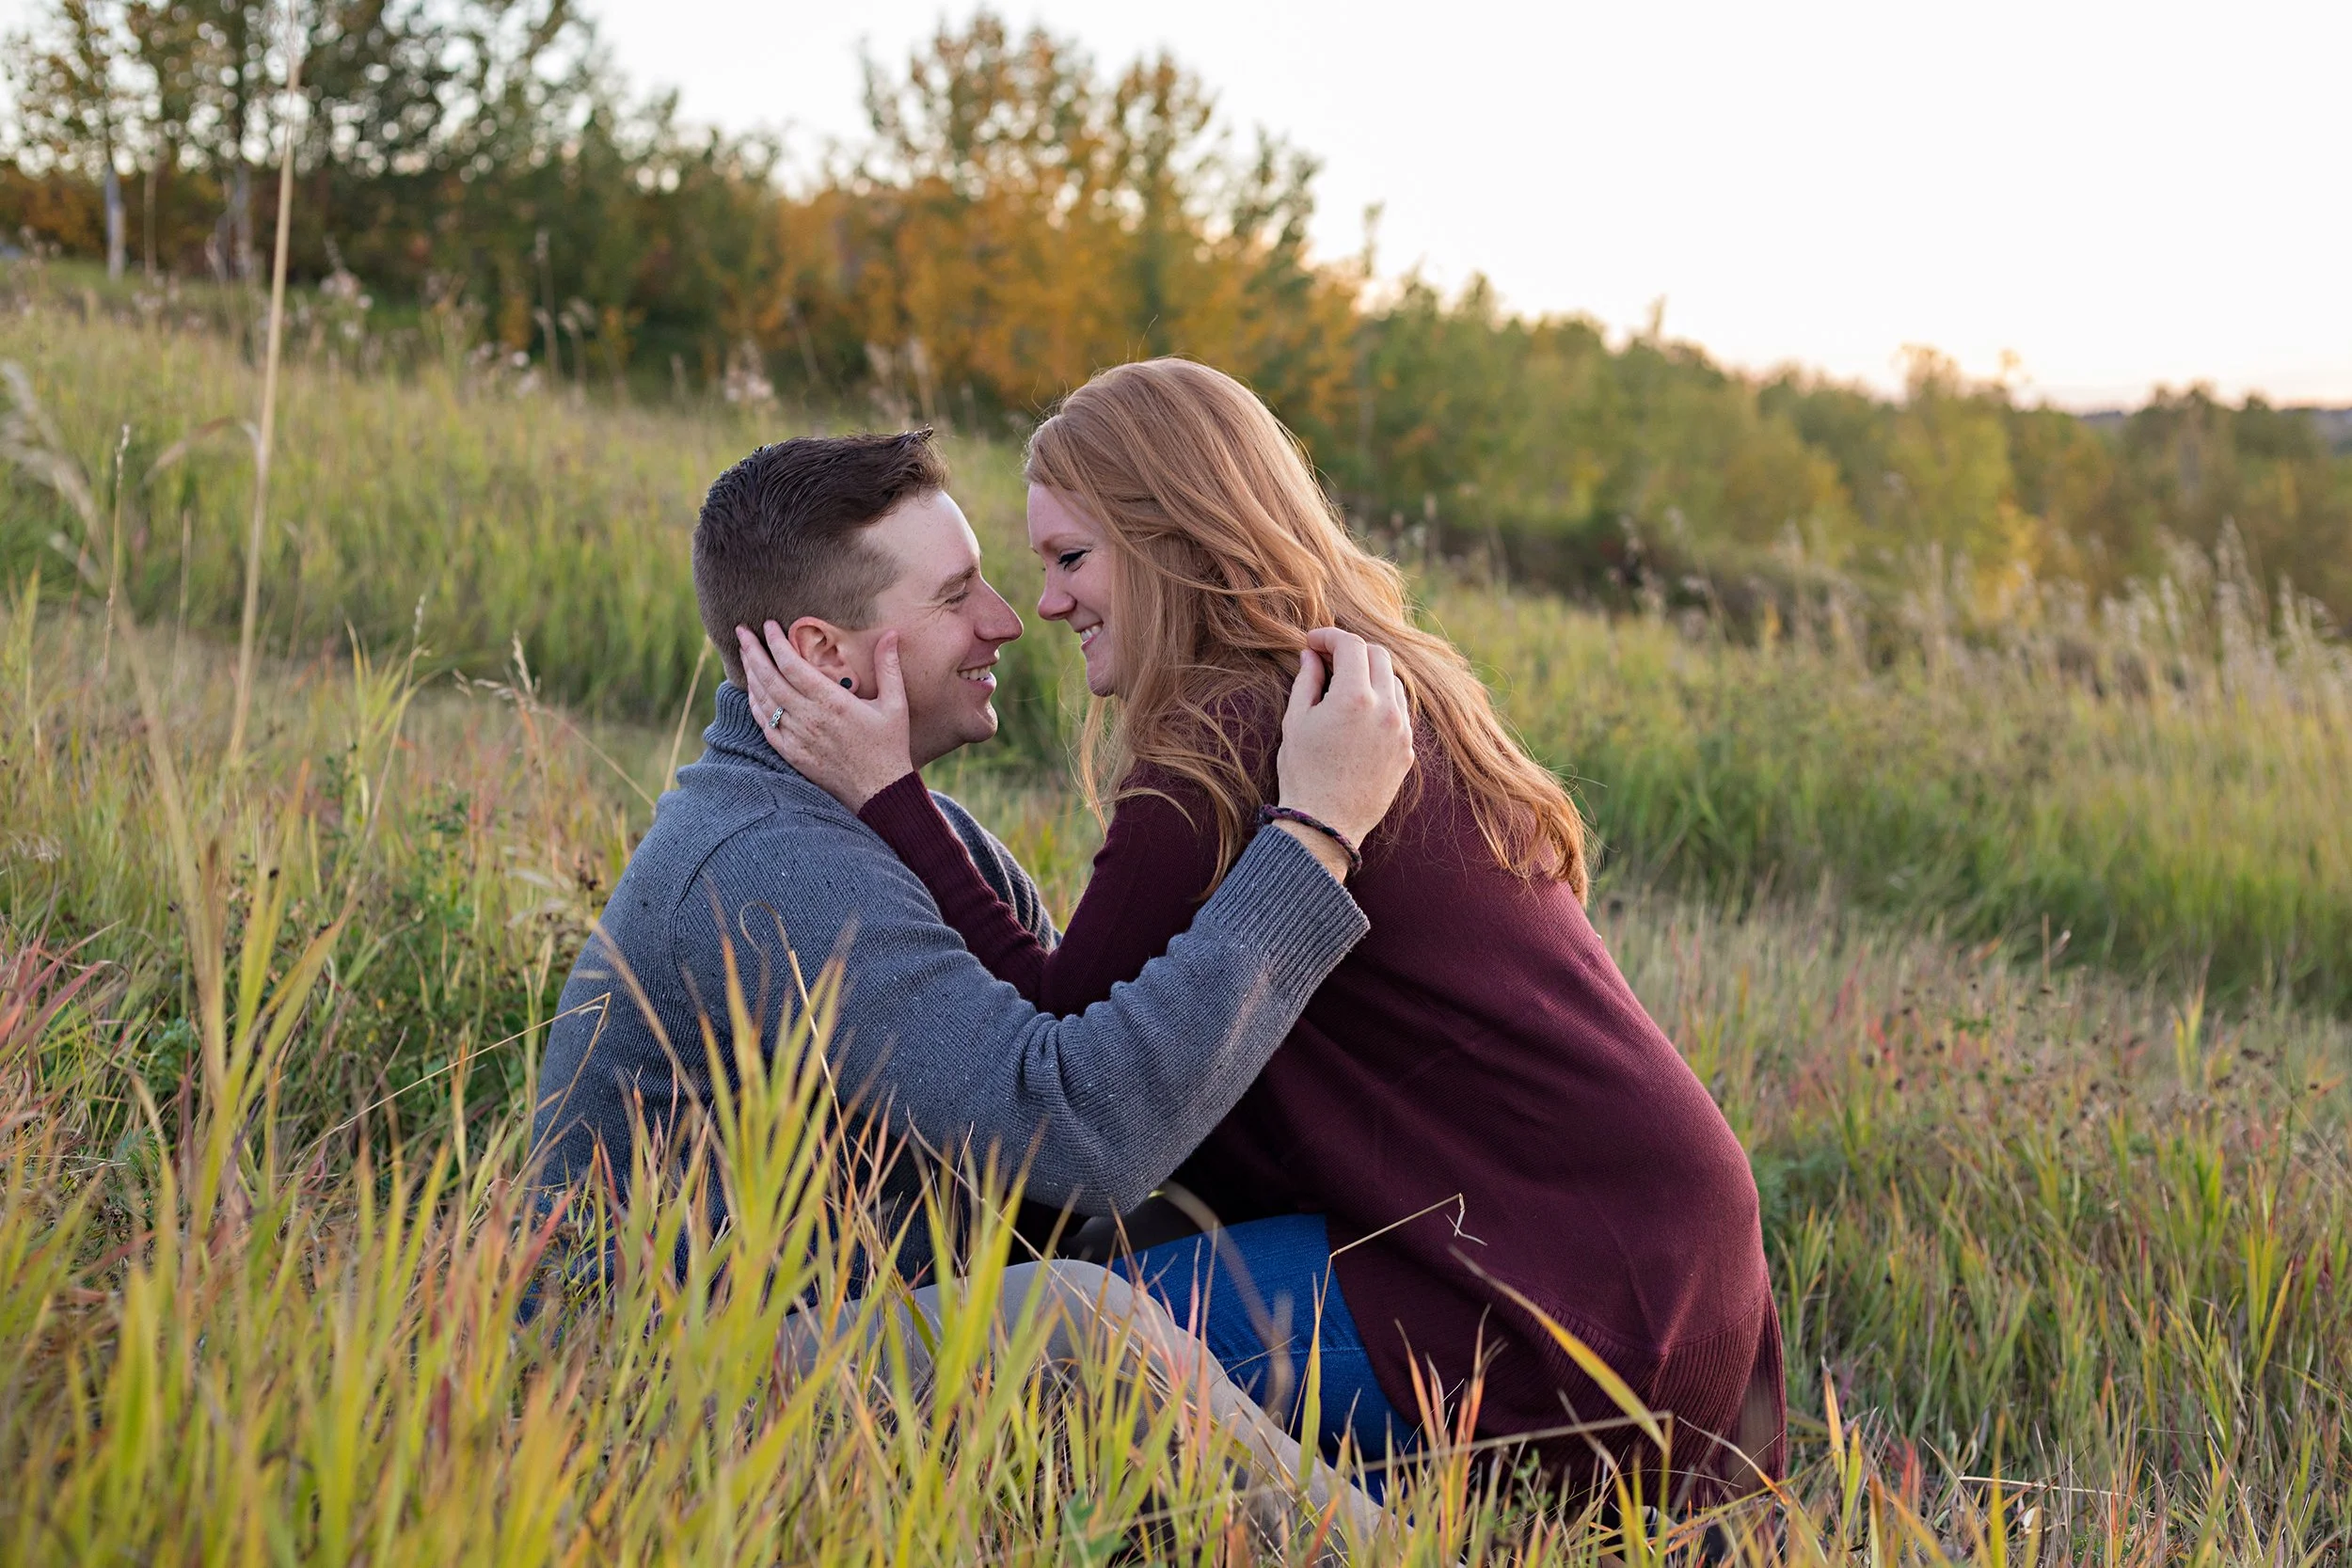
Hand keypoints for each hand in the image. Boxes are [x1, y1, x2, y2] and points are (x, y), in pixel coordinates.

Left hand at [735, 622, 914, 808]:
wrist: (879, 794)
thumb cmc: (889, 747)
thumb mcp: (895, 705)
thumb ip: (888, 667)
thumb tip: (891, 633)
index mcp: (833, 703)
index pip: (792, 666)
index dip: (776, 643)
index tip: (768, 625)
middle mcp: (809, 719)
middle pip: (770, 679)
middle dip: (752, 652)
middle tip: (741, 631)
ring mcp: (797, 738)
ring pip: (764, 700)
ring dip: (751, 675)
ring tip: (744, 655)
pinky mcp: (791, 754)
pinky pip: (765, 725)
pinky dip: (755, 705)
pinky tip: (752, 691)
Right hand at [1271, 627, 1413, 874]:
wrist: (1326, 825)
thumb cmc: (1303, 774)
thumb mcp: (1296, 722)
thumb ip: (1307, 681)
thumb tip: (1311, 656)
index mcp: (1354, 698)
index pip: (1351, 645)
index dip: (1329, 636)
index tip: (1312, 643)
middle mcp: (1386, 710)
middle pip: (1379, 655)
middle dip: (1352, 651)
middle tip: (1327, 659)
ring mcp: (1402, 731)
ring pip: (1393, 682)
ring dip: (1370, 675)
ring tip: (1343, 686)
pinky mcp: (1407, 751)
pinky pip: (1399, 712)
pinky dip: (1382, 701)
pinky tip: (1359, 713)